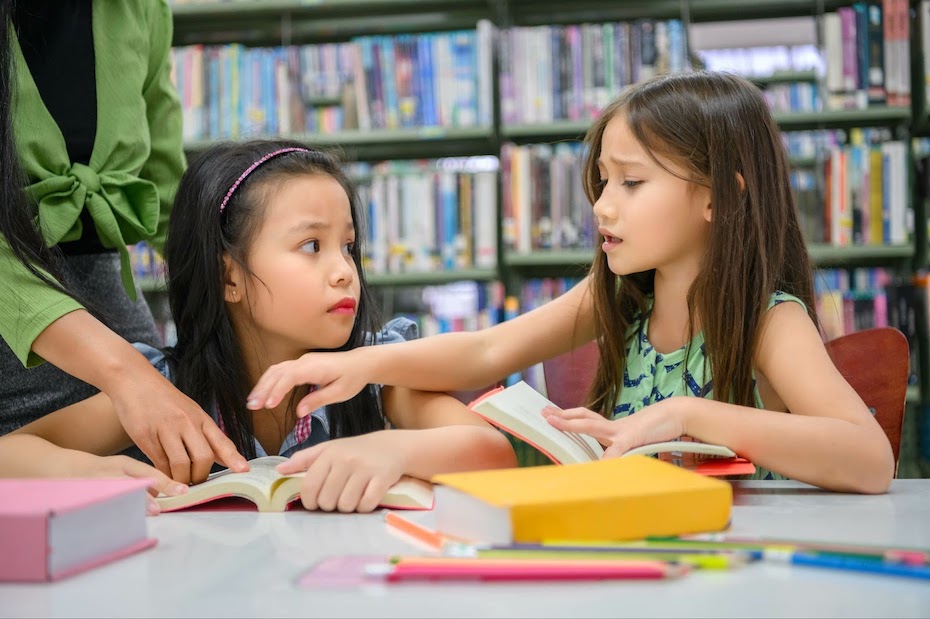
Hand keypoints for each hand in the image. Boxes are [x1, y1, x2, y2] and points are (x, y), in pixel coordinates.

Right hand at [77, 454, 188, 515]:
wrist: (65, 467)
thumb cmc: (103, 471)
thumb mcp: (124, 469)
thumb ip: (144, 481)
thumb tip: (167, 496)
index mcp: (124, 464)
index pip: (149, 472)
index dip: (166, 482)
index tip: (182, 491)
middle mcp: (110, 472)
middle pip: (130, 484)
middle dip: (143, 498)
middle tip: (156, 510)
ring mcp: (95, 485)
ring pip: (113, 496)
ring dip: (127, 508)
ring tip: (138, 517)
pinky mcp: (82, 497)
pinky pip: (97, 508)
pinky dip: (107, 516)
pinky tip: (117, 526)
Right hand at [110, 367, 248, 484]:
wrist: (134, 380)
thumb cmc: (165, 400)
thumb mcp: (190, 412)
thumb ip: (206, 435)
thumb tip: (225, 458)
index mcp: (201, 417)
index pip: (221, 441)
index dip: (233, 457)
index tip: (244, 471)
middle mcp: (186, 422)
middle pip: (203, 457)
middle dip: (201, 476)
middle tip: (196, 484)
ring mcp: (165, 429)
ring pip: (180, 464)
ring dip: (182, 480)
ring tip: (180, 484)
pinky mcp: (145, 436)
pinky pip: (159, 463)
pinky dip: (163, 475)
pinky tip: (163, 477)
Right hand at [248, 350, 367, 417]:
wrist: (360, 363)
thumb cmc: (352, 378)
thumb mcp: (340, 393)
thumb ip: (318, 400)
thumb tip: (299, 412)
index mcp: (315, 367)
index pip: (290, 377)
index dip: (277, 390)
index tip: (268, 405)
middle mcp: (305, 361)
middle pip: (278, 372)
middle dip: (263, 389)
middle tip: (252, 406)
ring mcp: (301, 361)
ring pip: (276, 370)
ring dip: (263, 385)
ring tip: (252, 402)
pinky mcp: (301, 364)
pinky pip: (281, 370)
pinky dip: (269, 381)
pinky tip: (263, 393)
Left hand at [276, 432, 405, 512]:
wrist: (393, 446)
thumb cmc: (355, 451)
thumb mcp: (329, 449)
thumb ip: (303, 459)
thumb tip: (279, 470)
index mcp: (329, 453)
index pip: (309, 487)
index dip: (309, 501)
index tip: (315, 502)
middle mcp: (346, 460)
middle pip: (327, 501)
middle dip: (330, 505)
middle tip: (338, 498)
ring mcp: (365, 469)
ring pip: (346, 505)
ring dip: (348, 507)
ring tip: (352, 497)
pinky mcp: (383, 478)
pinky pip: (366, 504)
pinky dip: (364, 507)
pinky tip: (366, 498)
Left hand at [542, 397, 685, 457]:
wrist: (678, 414)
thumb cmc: (658, 428)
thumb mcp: (637, 441)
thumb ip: (623, 450)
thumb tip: (611, 463)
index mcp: (613, 429)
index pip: (586, 420)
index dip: (569, 418)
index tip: (552, 415)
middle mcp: (613, 428)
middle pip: (582, 419)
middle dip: (561, 417)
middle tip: (543, 414)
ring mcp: (622, 431)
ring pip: (591, 426)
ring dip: (572, 424)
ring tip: (554, 422)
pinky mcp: (633, 438)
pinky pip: (616, 450)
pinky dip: (607, 458)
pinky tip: (598, 466)